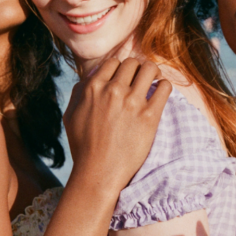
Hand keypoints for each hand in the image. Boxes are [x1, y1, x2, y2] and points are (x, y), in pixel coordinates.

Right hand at [63, 58, 171, 193]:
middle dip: (138, 69)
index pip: (114, 62)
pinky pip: (164, 87)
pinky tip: (161, 94)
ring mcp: (132, 102)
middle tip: (142, 79)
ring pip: (150, 69)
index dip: (121, 68)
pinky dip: (164, 86)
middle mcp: (113, 90)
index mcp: (93, 88)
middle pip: (133, 63)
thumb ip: (79, 92)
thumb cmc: (83, 146)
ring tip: (154, 82)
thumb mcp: (70, 116)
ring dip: (153, 73)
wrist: (99, 172)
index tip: (126, 77)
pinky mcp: (149, 115)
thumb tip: (90, 78)